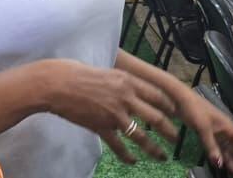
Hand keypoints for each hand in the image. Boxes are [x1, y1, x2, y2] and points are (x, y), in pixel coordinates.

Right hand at [42, 59, 179, 162]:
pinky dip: (127, 156)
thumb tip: (131, 87)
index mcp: (127, 81)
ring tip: (163, 156)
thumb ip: (121, 81)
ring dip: (154, 148)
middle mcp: (125, 97)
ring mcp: (113, 114)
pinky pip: (118, 145)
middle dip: (169, 130)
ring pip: (140, 135)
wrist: (55, 84)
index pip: (157, 95)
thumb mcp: (106, 70)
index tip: (177, 114)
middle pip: (155, 117)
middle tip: (176, 138)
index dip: (169, 106)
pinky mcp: (100, 127)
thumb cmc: (76, 72)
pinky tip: (132, 161)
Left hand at [170, 86, 232, 176]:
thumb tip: (219, 164)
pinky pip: (222, 149)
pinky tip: (230, 167)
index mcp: (229, 127)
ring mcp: (219, 133)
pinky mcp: (210, 135)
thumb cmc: (195, 110)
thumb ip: (211, 146)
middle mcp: (227, 131)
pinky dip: (226, 158)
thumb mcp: (203, 128)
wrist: (181, 100)